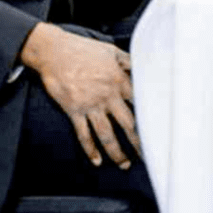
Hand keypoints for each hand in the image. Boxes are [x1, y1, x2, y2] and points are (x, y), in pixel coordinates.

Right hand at [20, 22, 138, 167]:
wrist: (54, 52)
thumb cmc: (83, 49)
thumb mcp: (110, 50)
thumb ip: (128, 61)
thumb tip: (143, 66)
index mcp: (118, 80)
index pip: (140, 102)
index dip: (150, 115)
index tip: (159, 128)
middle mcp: (107, 95)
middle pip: (127, 123)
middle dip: (138, 141)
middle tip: (147, 154)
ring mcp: (90, 105)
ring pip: (107, 134)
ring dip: (116, 152)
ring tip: (124, 164)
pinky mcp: (74, 111)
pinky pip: (83, 135)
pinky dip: (90, 149)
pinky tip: (97, 160)